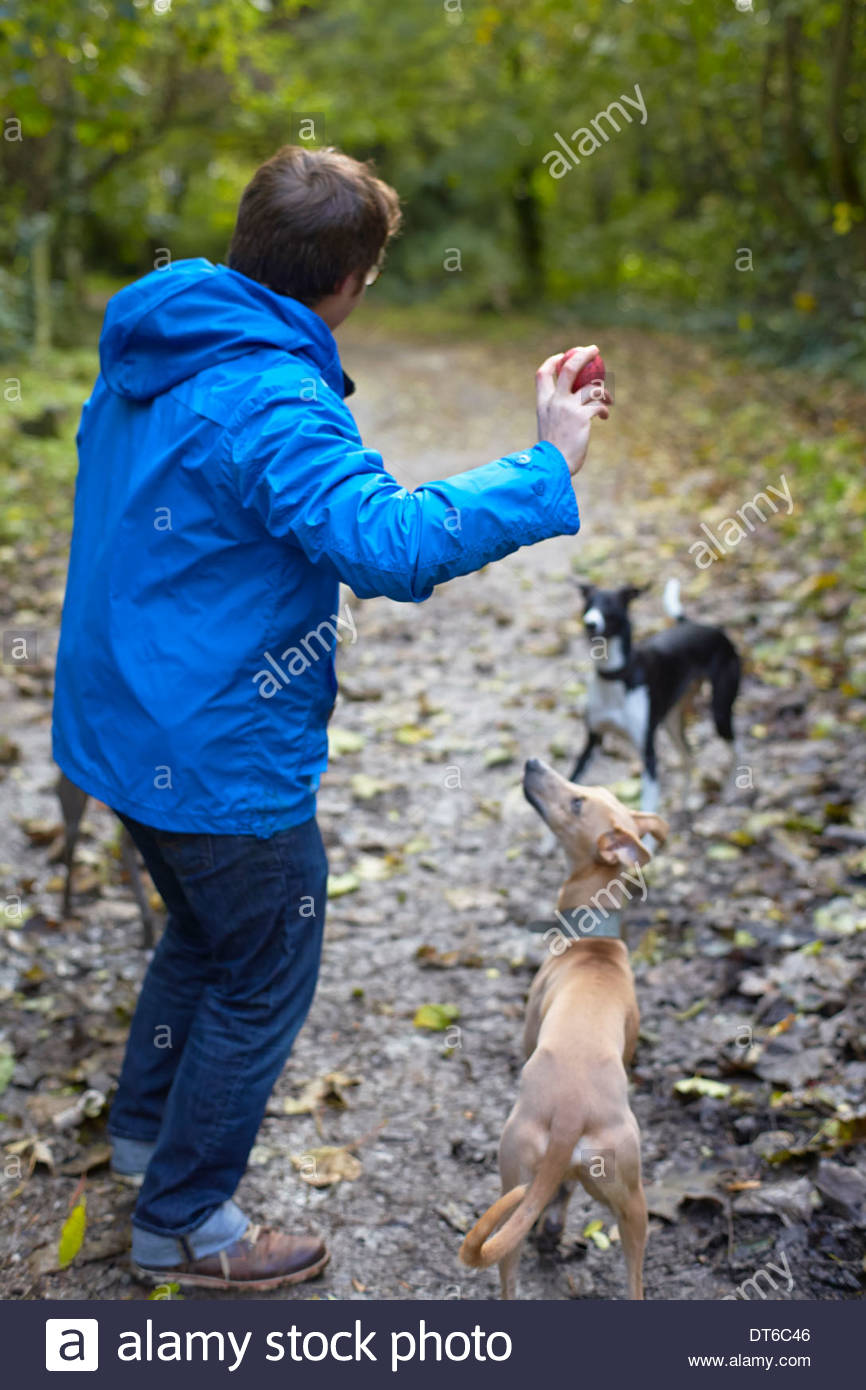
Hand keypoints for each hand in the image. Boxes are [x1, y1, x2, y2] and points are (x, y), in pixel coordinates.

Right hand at [535, 344, 610, 476]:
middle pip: (569, 367)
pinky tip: (605, 416)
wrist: (552, 466)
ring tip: (607, 400)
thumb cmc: (551, 452)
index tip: (562, 356)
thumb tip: (568, 408)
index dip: (553, 361)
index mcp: (542, 402)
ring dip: (603, 390)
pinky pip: (598, 405)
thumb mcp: (547, 427)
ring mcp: (568, 407)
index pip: (542, 373)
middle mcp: (554, 401)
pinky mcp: (582, 417)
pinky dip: (604, 409)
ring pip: (591, 386)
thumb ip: (555, 414)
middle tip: (594, 349)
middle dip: (583, 354)